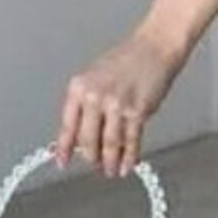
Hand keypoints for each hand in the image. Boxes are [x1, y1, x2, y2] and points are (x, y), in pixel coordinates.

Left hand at [53, 29, 176, 176]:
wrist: (154, 47)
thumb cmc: (127, 60)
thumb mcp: (96, 78)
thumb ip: (86, 105)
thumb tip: (80, 135)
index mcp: (79, 87)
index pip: (68, 126)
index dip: (64, 148)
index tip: (62, 162)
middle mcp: (94, 96)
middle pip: (87, 140)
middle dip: (91, 157)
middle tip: (94, 165)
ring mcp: (115, 105)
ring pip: (109, 144)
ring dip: (110, 161)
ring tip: (110, 170)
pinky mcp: (137, 112)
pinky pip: (131, 141)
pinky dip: (129, 157)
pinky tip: (128, 165)